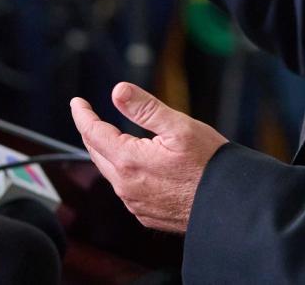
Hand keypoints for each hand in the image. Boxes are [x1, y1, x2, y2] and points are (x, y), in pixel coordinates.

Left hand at [71, 83, 226, 233]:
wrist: (227, 203)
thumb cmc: (209, 163)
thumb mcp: (179, 126)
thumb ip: (145, 109)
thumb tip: (118, 91)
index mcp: (129, 161)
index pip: (93, 133)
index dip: (83, 115)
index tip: (77, 103)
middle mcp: (126, 186)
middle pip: (97, 154)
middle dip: (91, 132)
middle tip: (90, 116)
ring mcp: (135, 203)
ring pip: (111, 173)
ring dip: (108, 153)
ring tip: (113, 136)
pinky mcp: (146, 214)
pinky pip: (126, 189)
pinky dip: (124, 173)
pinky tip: (136, 165)